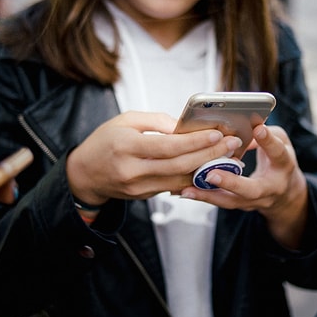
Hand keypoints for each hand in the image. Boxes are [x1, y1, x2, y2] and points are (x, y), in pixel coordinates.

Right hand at [66, 111, 243, 206]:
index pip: (167, 146)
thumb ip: (156, 121)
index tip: (216, 133)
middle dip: (209, 155)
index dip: (194, 141)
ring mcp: (138, 187)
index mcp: (126, 146)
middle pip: (179, 165)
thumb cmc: (105, 141)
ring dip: (207, 169)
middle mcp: (132, 170)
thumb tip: (184, 126)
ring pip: (180, 180)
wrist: (85, 174)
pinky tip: (209, 168)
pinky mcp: (143, 197)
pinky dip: (192, 178)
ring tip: (228, 157)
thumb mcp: (125, 120)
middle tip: (231, 145)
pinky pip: (173, 187)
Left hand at [180, 125, 308, 249]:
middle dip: (231, 182)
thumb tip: (242, 125)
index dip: (268, 141)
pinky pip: (220, 202)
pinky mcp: (240, 205)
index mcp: (283, 166)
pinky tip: (185, 191)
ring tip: (188, 189)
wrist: (284, 195)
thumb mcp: (280, 143)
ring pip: (231, 202)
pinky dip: (203, 197)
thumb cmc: (278, 161)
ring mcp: (254, 201)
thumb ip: (264, 134)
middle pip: (251, 190)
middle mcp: (270, 188)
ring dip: (208, 195)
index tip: (257, 128)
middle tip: (212, 174)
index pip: (277, 153)